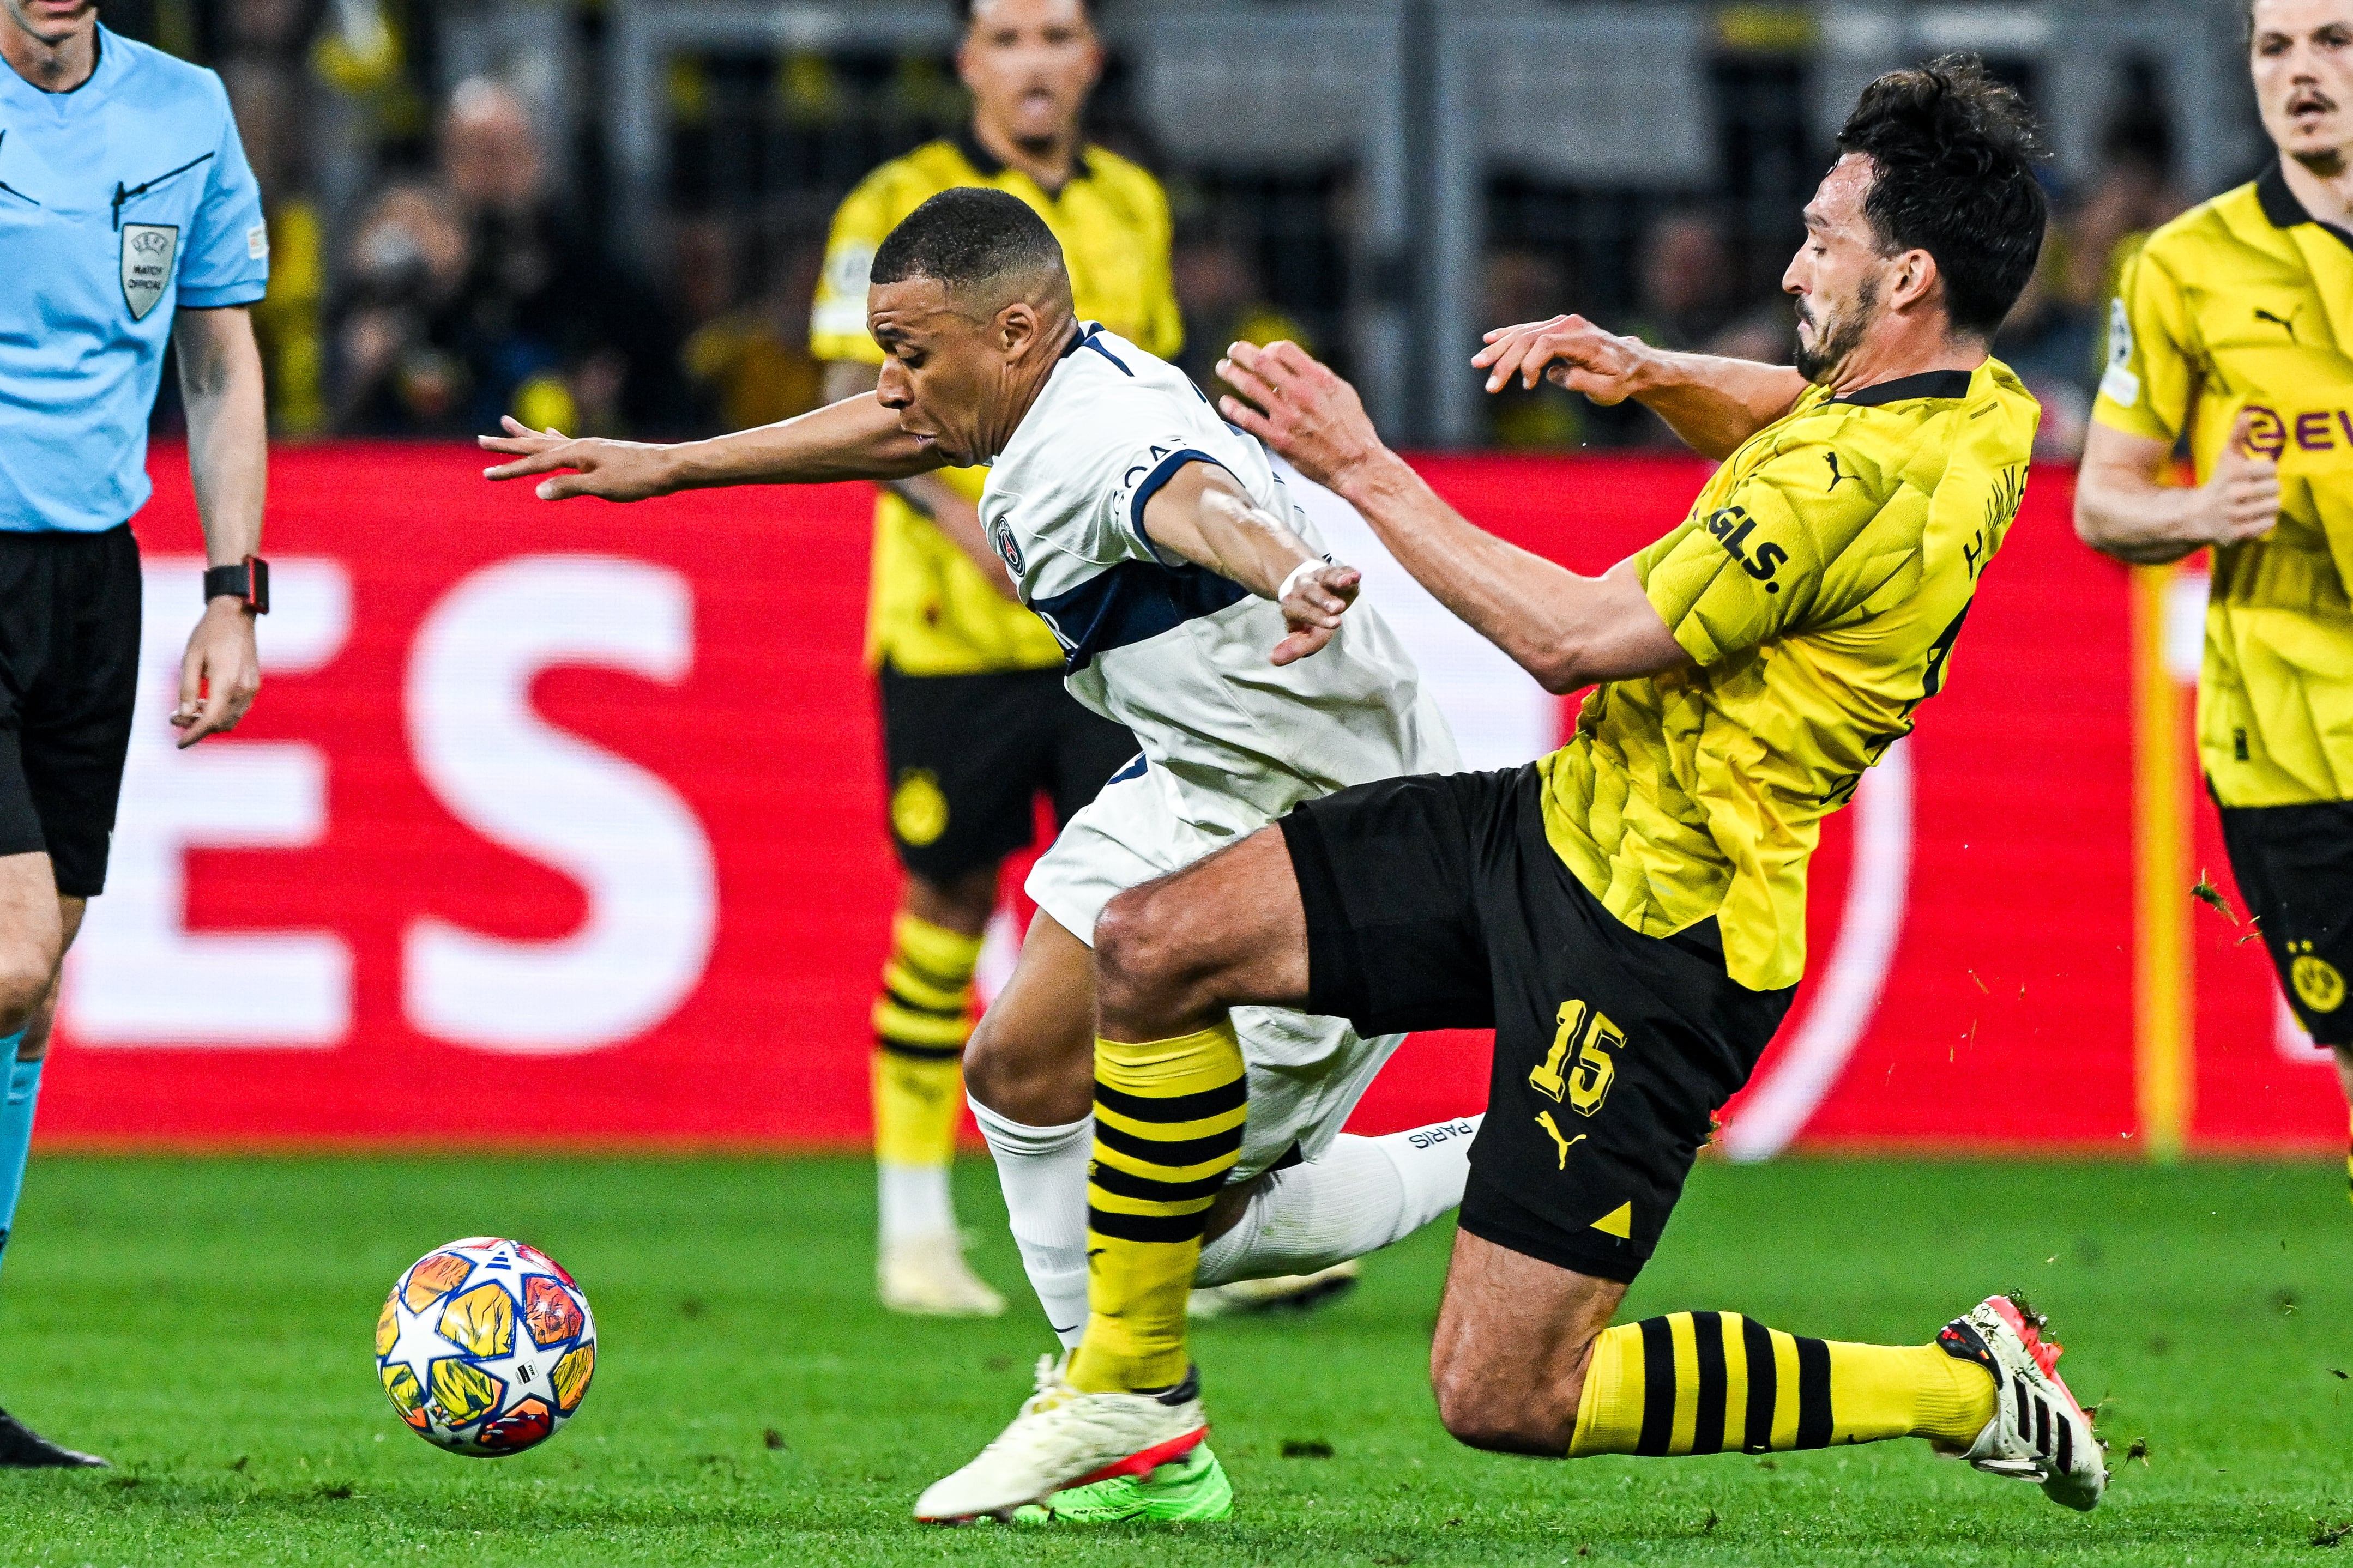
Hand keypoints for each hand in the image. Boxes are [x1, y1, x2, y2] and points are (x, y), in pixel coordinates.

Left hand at [172, 599, 260, 747]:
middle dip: (197, 726)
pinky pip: (238, 709)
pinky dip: (221, 713)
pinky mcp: (253, 684)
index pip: (210, 720)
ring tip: (188, 710)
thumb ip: (187, 689)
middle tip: (174, 717)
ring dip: (210, 721)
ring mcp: (251, 688)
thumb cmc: (209, 634)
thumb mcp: (190, 659)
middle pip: (221, 723)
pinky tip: (206, 702)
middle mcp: (243, 689)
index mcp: (226, 682)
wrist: (236, 616)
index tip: (179, 744)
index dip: (193, 735)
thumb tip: (183, 715)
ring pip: (231, 719)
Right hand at [479, 416, 675, 501]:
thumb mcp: (603, 487)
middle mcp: (578, 445)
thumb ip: (570, 487)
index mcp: (576, 453)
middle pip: (535, 445)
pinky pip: (567, 443)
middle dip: (508, 444)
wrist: (669, 467)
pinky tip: (548, 433)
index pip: (536, 465)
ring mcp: (588, 446)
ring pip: (548, 440)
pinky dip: (552, 438)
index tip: (486, 474)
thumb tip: (537, 491)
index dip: (510, 471)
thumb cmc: (639, 479)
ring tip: (505, 422)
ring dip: (526, 435)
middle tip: (481, 438)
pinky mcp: (598, 451)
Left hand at [1215, 341, 1384, 493]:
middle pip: (1262, 363)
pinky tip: (1225, 402)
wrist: (1355, 464)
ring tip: (1223, 369)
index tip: (1264, 352)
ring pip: (1250, 387)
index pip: (1284, 350)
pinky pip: (1248, 419)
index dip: (1269, 347)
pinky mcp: (1278, 439)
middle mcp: (1300, 394)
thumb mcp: (1343, 393)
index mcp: (1318, 380)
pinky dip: (1232, 408)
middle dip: (1242, 353)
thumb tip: (1297, 365)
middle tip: (1233, 350)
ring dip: (1232, 374)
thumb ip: (1319, 376)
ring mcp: (1287, 417)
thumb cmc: (1353, 429)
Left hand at [1272, 561, 1359, 665]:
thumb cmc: (1309, 616)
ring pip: (1325, 576)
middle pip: (1312, 592)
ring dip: (1336, 579)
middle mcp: (1304, 588)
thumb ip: (1293, 647)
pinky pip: (1341, 569)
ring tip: (1346, 582)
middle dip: (1324, 600)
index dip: (1317, 617)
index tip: (1334, 624)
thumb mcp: (1301, 633)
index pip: (1301, 611)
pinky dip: (1348, 572)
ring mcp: (1320, 578)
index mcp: (1293, 604)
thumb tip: (1275, 659)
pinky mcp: (1336, 571)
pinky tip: (1356, 575)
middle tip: (1337, 608)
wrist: (1310, 587)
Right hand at [1470, 314, 1646, 404]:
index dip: (1529, 363)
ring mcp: (1562, 323)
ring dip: (1499, 349)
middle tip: (1490, 385)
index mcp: (1583, 340)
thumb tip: (1554, 375)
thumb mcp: (1608, 389)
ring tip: (1478, 363)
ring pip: (1524, 333)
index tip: (1527, 385)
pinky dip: (1508, 335)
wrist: (1633, 363)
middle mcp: (1570, 325)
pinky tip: (1489, 339)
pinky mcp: (1557, 327)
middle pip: (1529, 337)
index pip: (1545, 343)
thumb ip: (1582, 381)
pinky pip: (1528, 330)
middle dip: (1505, 361)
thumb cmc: (1621, 380)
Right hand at [2192, 409, 2282, 544]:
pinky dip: (2264, 521)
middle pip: (2275, 488)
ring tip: (2255, 504)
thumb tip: (2248, 413)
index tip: (2253, 475)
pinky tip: (2253, 517)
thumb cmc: (2219, 482)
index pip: (2270, 468)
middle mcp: (2233, 495)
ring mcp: (2235, 516)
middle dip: (2268, 489)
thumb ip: (2238, 435)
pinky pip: (2268, 524)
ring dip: (2267, 505)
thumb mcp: (2227, 457)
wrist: (2195, 516)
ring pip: (2274, 506)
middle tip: (2256, 491)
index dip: (2265, 471)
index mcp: (2233, 473)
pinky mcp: (2237, 533)